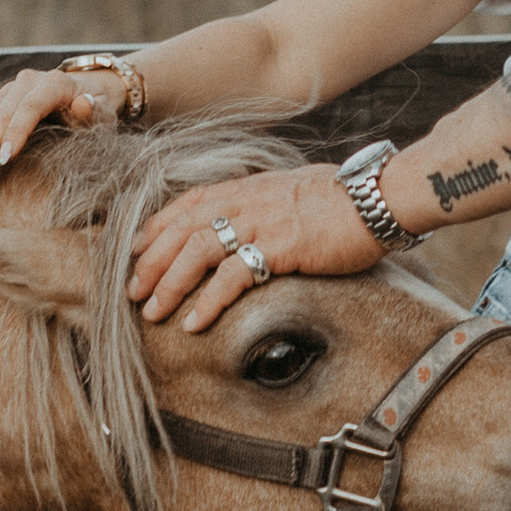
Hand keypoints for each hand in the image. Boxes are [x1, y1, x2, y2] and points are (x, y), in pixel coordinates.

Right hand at [0, 66, 107, 187]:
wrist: (87, 91)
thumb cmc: (96, 108)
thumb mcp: (102, 111)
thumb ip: (92, 110)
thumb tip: (83, 104)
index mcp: (53, 83)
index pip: (29, 107)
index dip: (14, 132)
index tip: (4, 160)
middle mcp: (25, 83)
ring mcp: (7, 91)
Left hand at [130, 164, 382, 328]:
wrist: (378, 197)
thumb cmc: (343, 200)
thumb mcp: (294, 192)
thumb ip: (266, 204)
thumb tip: (254, 222)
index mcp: (247, 187)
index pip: (188, 203)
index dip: (157, 227)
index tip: (136, 250)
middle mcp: (246, 201)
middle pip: (181, 229)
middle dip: (151, 262)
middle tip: (132, 292)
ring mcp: (261, 222)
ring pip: (196, 251)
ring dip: (169, 284)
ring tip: (152, 313)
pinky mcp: (279, 247)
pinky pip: (232, 276)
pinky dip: (208, 302)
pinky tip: (194, 323)